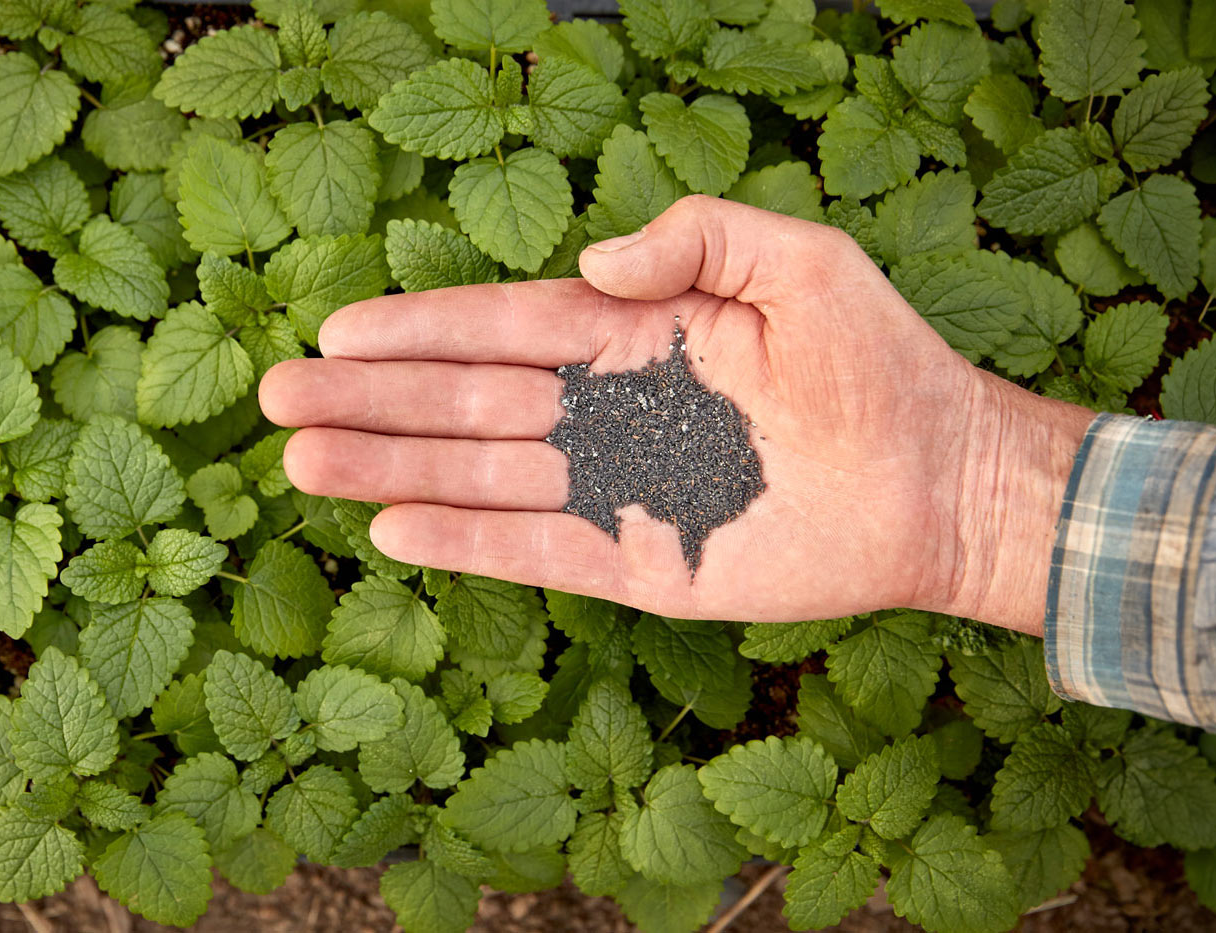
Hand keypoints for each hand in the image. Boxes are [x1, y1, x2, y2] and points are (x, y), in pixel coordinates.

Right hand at [258, 196, 1093, 632]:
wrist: (940, 481)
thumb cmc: (879, 362)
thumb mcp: (799, 260)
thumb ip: (694, 237)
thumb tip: (588, 262)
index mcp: (637, 335)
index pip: (505, 325)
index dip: (418, 326)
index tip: (335, 330)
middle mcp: (612, 412)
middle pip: (468, 401)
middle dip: (372, 399)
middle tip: (276, 398)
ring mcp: (620, 489)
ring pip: (482, 475)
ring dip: (390, 467)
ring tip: (300, 462)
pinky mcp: (641, 563)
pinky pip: (537, 550)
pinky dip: (465, 541)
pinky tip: (391, 525)